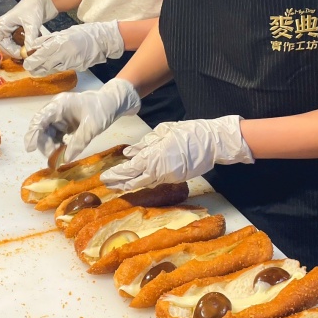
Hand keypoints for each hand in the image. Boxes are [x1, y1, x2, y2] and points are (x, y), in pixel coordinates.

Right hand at [0, 0, 57, 67]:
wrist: (43, 1)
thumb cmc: (33, 8)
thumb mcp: (31, 23)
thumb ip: (29, 38)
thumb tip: (28, 53)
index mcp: (2, 24)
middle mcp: (5, 29)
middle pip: (4, 47)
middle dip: (14, 52)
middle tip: (27, 54)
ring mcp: (12, 32)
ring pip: (12, 47)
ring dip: (21, 50)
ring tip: (31, 47)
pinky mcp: (19, 34)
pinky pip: (19, 45)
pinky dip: (25, 47)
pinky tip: (32, 44)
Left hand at [23, 21, 124, 75]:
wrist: (101, 39)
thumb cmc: (82, 33)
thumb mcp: (63, 33)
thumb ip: (48, 40)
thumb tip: (35, 46)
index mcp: (60, 43)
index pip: (41, 55)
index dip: (32, 61)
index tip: (26, 63)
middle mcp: (64, 54)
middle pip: (44, 65)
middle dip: (35, 68)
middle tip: (30, 68)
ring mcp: (71, 62)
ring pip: (52, 69)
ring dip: (44, 70)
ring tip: (38, 69)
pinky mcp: (77, 67)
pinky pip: (62, 69)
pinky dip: (55, 68)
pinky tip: (52, 67)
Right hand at [25, 79, 140, 161]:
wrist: (112, 102)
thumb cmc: (103, 109)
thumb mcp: (93, 126)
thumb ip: (79, 142)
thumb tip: (66, 159)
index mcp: (60, 105)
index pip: (40, 119)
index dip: (33, 134)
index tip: (30, 149)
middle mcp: (55, 110)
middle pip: (41, 128)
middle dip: (45, 144)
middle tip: (55, 158)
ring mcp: (59, 116)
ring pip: (46, 134)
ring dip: (51, 146)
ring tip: (61, 156)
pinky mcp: (63, 123)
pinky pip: (54, 136)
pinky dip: (57, 145)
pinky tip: (65, 151)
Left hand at [100, 117, 254, 191]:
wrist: (212, 142)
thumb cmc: (188, 132)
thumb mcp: (163, 131)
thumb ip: (145, 143)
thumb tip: (129, 153)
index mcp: (153, 156)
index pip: (130, 169)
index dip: (117, 174)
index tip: (105, 177)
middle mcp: (158, 170)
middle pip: (134, 180)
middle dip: (119, 183)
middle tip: (107, 184)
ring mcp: (167, 176)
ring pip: (144, 182)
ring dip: (130, 184)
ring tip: (118, 186)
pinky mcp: (175, 178)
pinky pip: (155, 180)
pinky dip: (143, 181)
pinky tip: (137, 180)